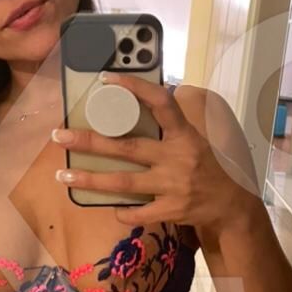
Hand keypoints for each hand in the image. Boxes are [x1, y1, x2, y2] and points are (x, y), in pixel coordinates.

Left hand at [51, 75, 254, 229]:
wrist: (232, 206)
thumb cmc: (210, 167)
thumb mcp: (198, 139)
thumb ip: (173, 125)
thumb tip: (143, 99)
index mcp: (185, 135)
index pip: (161, 103)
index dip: (135, 88)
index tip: (106, 79)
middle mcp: (178, 158)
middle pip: (127, 147)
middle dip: (90, 140)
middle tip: (60, 135)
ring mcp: (174, 186)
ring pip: (124, 182)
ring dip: (90, 179)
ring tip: (63, 175)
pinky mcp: (172, 210)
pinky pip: (138, 212)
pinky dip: (122, 210)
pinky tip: (109, 206)